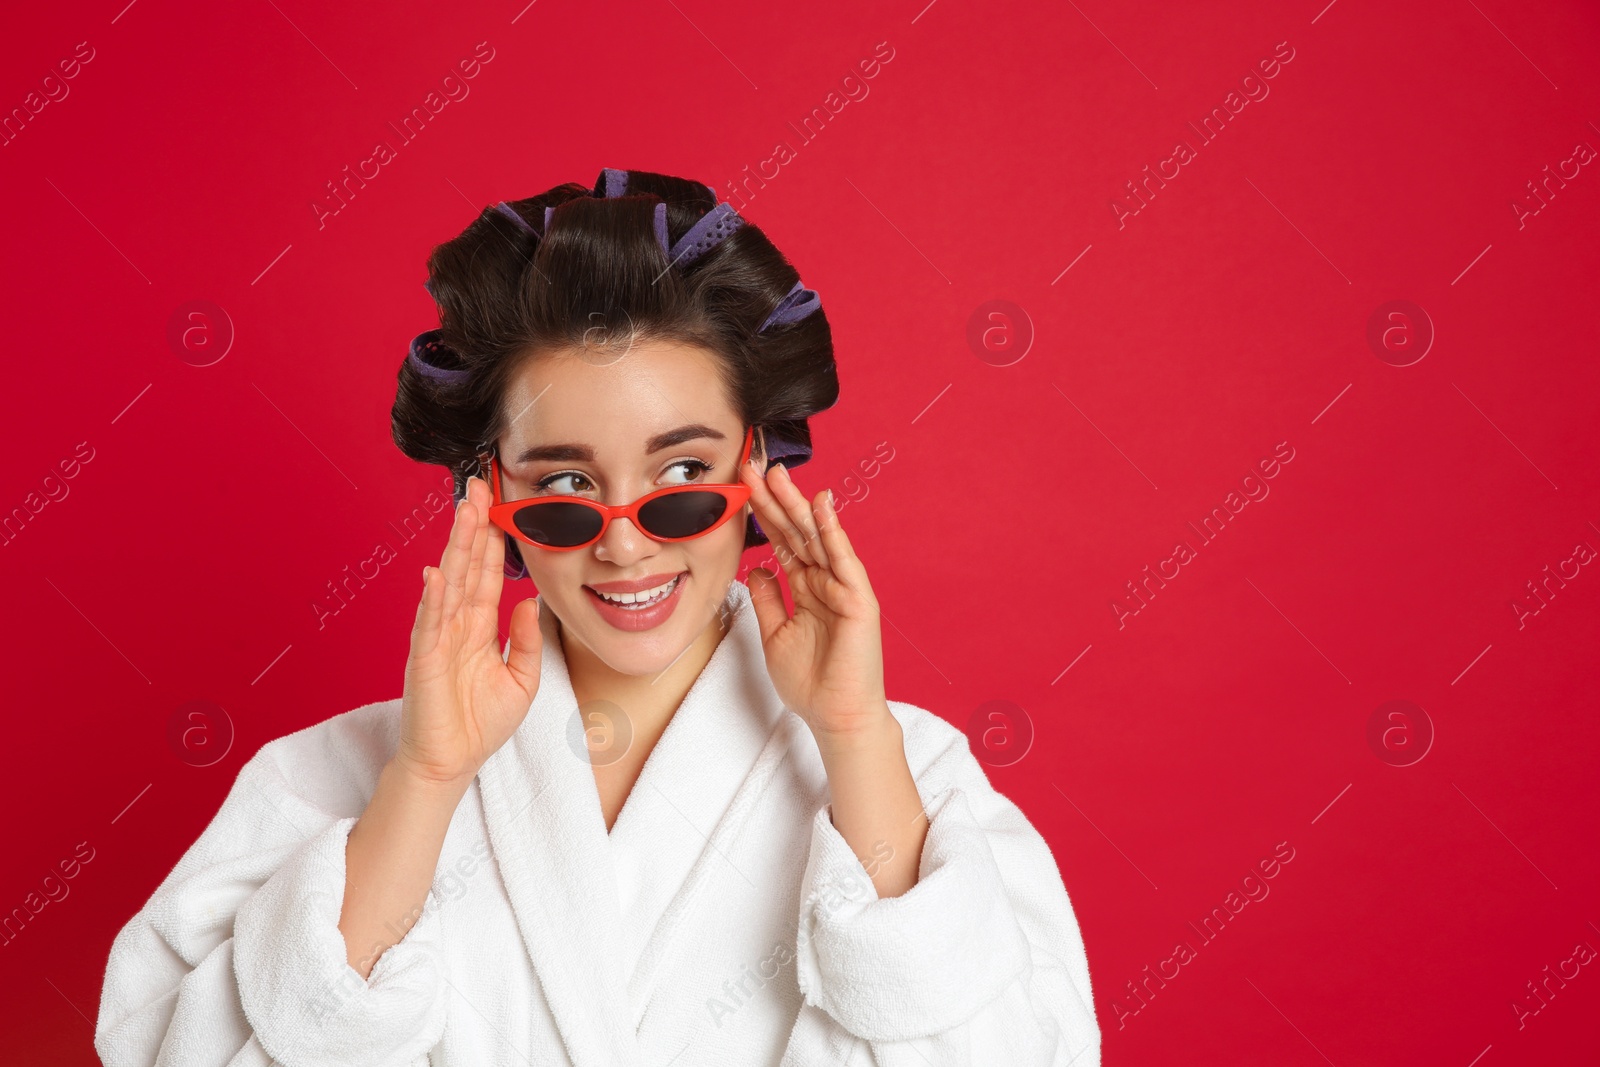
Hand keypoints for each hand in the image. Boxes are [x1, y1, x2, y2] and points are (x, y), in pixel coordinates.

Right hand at [395, 476, 542, 789]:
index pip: (488, 573)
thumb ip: (528, 641)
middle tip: (479, 486)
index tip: (499, 504)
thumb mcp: (521, 680)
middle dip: (473, 526)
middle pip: (467, 566)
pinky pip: (430, 624)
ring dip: (456, 548)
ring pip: (449, 583)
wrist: (451, 763)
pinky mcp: (426, 660)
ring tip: (464, 512)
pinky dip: (433, 598)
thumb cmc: (480, 724)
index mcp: (479, 627)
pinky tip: (437, 572)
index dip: (493, 539)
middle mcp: (456, 624)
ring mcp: (438, 638)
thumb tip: (530, 603)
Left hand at [740, 457, 890, 742]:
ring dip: (797, 505)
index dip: (762, 514)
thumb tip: (756, 567)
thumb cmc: (810, 683)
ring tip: (779, 474)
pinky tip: (821, 506)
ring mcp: (842, 589)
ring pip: (816, 538)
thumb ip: (767, 599)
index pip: (781, 542)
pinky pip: (843, 560)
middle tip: (754, 465)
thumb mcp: (774, 635)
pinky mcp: (857, 601)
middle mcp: (824, 582)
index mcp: (805, 589)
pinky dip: (832, 532)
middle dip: (775, 499)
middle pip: (796, 532)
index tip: (742, 486)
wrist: (836, 717)